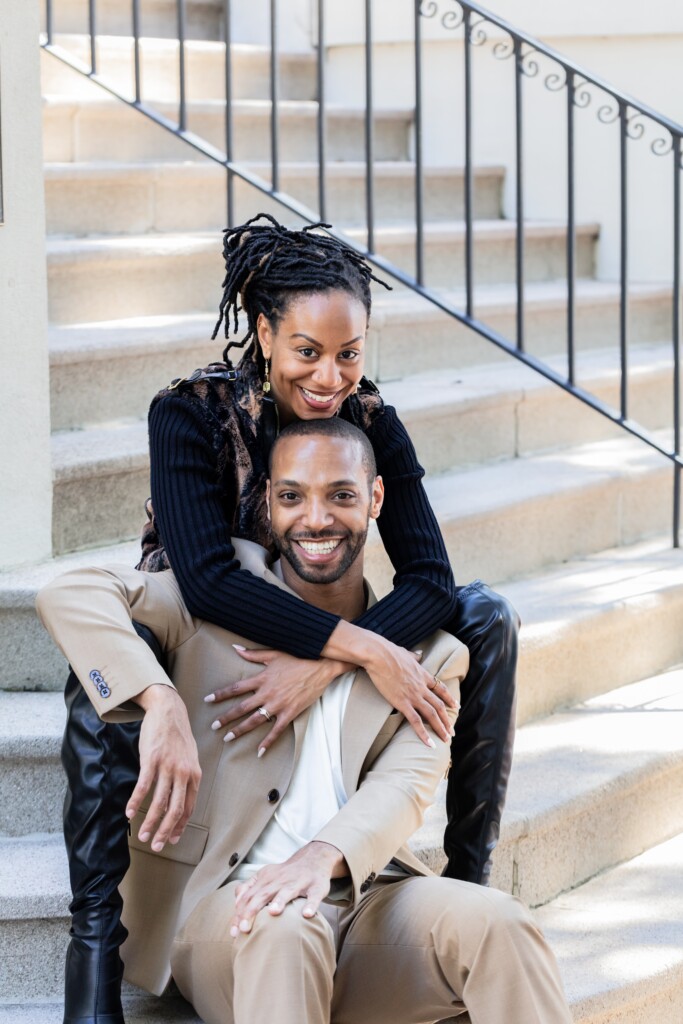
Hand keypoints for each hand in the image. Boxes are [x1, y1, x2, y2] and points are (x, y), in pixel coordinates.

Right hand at [126, 684, 201, 850]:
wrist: (168, 710)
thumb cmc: (178, 736)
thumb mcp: (189, 758)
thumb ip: (186, 778)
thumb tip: (178, 799)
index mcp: (194, 774)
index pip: (189, 807)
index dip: (181, 826)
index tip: (173, 839)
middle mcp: (183, 773)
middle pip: (175, 810)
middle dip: (166, 832)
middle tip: (157, 846)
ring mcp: (167, 766)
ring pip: (159, 802)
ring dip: (150, 823)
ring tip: (142, 835)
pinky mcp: (151, 760)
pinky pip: (143, 787)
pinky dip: (136, 802)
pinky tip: (129, 813)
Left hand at [205, 648, 352, 755]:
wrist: (322, 666)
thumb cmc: (298, 657)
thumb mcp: (274, 654)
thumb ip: (253, 654)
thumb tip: (235, 648)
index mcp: (262, 678)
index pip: (236, 688)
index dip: (220, 694)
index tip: (207, 700)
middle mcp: (267, 693)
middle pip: (241, 708)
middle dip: (226, 718)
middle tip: (213, 726)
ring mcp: (278, 704)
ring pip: (255, 721)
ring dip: (240, 730)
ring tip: (227, 738)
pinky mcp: (290, 712)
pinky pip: (276, 730)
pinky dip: (268, 742)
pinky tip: (259, 752)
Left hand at [230, 842, 346, 936]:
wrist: (313, 859)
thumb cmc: (286, 874)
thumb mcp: (265, 876)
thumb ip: (249, 888)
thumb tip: (236, 903)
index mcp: (266, 879)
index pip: (248, 896)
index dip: (239, 913)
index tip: (233, 932)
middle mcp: (280, 880)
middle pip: (263, 895)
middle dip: (252, 911)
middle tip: (244, 929)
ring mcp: (299, 882)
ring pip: (287, 892)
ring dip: (279, 901)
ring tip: (273, 912)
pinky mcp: (316, 887)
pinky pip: (313, 896)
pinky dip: (310, 905)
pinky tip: (306, 914)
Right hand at [323, 621, 456, 746]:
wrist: (379, 655)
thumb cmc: (389, 652)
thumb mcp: (406, 652)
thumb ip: (414, 655)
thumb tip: (419, 653)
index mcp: (423, 674)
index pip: (441, 689)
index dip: (449, 698)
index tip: (456, 706)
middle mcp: (421, 687)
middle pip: (439, 705)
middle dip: (447, 719)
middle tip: (452, 731)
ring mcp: (413, 696)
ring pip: (432, 715)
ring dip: (440, 728)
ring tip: (446, 739)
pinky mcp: (402, 703)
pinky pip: (416, 721)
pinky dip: (423, 733)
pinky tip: (430, 744)